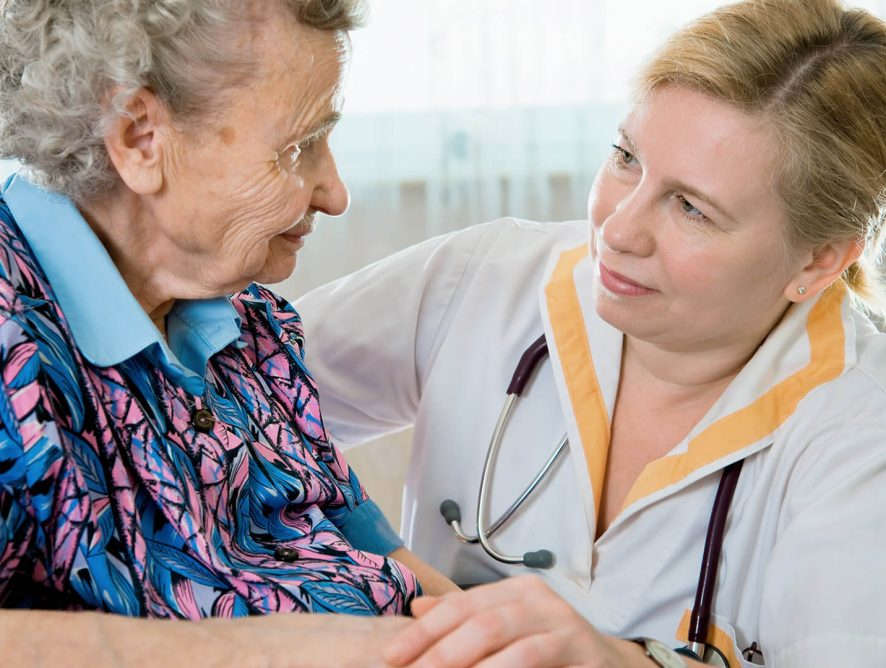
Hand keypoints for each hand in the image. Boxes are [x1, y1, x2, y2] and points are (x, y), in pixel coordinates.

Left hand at [383, 574, 654, 666]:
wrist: (612, 665)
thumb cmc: (553, 653)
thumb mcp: (507, 632)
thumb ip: (467, 620)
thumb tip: (418, 609)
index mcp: (512, 590)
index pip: (457, 604)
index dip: (421, 631)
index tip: (390, 656)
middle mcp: (533, 596)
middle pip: (472, 618)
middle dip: (433, 648)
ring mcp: (556, 617)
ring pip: (494, 631)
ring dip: (459, 660)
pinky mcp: (574, 642)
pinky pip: (528, 655)